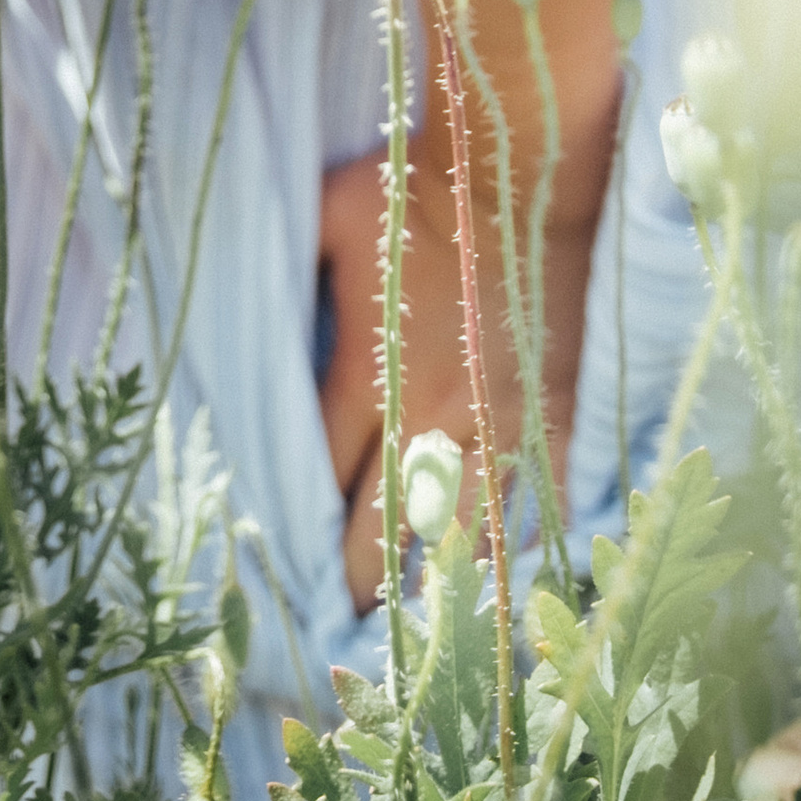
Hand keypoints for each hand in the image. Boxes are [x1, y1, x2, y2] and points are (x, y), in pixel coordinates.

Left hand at [316, 150, 595, 609]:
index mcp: (367, 376)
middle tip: (337, 612)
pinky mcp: (550, 424)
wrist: (525, 175)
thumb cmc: (420, 188)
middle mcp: (428, 420)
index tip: (283, 558)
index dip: (300, 526)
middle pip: (382, 532)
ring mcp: (495, 429)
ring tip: (410, 625)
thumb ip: (291, 271)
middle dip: (355, 579)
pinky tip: (495, 583)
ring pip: (458, 539)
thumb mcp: (330, 214)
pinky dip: (510, 550)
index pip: (322, 480)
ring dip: (431, 583)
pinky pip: (531, 511)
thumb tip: (251, 305)